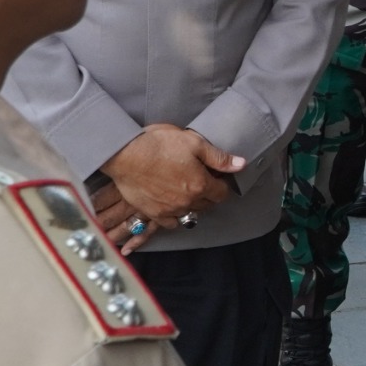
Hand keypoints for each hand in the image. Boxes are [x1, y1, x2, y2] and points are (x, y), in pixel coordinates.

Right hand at [98, 125, 243, 252]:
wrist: (124, 154)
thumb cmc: (157, 144)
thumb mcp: (193, 142)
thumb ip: (218, 157)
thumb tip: (241, 164)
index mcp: (201, 185)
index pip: (222, 193)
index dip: (222, 184)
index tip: (216, 176)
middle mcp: (188, 201)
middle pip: (207, 204)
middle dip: (209, 194)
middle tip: (202, 180)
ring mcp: (170, 210)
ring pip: (191, 214)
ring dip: (193, 205)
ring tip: (187, 191)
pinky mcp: (153, 213)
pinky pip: (171, 223)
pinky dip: (176, 216)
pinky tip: (174, 205)